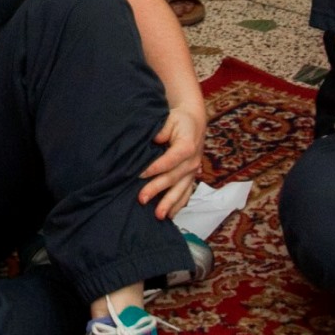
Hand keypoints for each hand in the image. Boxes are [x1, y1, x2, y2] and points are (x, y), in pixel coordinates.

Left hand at [137, 96, 205, 218]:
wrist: (194, 122)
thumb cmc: (179, 120)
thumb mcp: (171, 119)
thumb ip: (163, 129)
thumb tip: (156, 138)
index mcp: (187, 146)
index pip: (170, 160)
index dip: (155, 168)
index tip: (140, 174)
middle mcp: (192, 162)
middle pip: (173, 178)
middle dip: (156, 189)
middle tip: (141, 199)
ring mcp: (192, 171)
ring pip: (181, 190)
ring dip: (169, 203)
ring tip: (158, 216)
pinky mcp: (191, 177)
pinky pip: (186, 193)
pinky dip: (178, 205)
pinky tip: (170, 215)